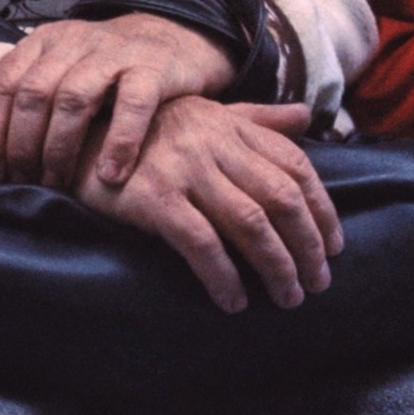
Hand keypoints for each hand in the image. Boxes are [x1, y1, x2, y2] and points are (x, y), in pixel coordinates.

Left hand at [0, 12, 236, 188]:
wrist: (175, 41)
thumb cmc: (110, 73)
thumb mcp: (65, 71)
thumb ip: (33, 100)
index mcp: (44, 42)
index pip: (2, 83)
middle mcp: (74, 41)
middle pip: (33, 93)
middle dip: (22, 145)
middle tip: (25, 182)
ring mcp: (115, 52)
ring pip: (74, 97)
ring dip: (60, 147)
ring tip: (59, 182)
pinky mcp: (153, 67)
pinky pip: (133, 104)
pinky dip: (118, 141)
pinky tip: (111, 174)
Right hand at [77, 99, 342, 313]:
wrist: (80, 132)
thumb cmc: (149, 130)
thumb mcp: (207, 114)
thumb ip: (257, 119)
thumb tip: (306, 118)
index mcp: (233, 126)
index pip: (296, 166)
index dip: (322, 209)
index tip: (333, 246)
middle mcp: (215, 144)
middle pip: (282, 198)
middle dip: (308, 246)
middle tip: (317, 283)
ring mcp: (185, 170)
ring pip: (251, 223)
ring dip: (276, 267)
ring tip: (286, 297)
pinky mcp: (153, 198)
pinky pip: (201, 243)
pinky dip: (224, 276)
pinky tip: (233, 300)